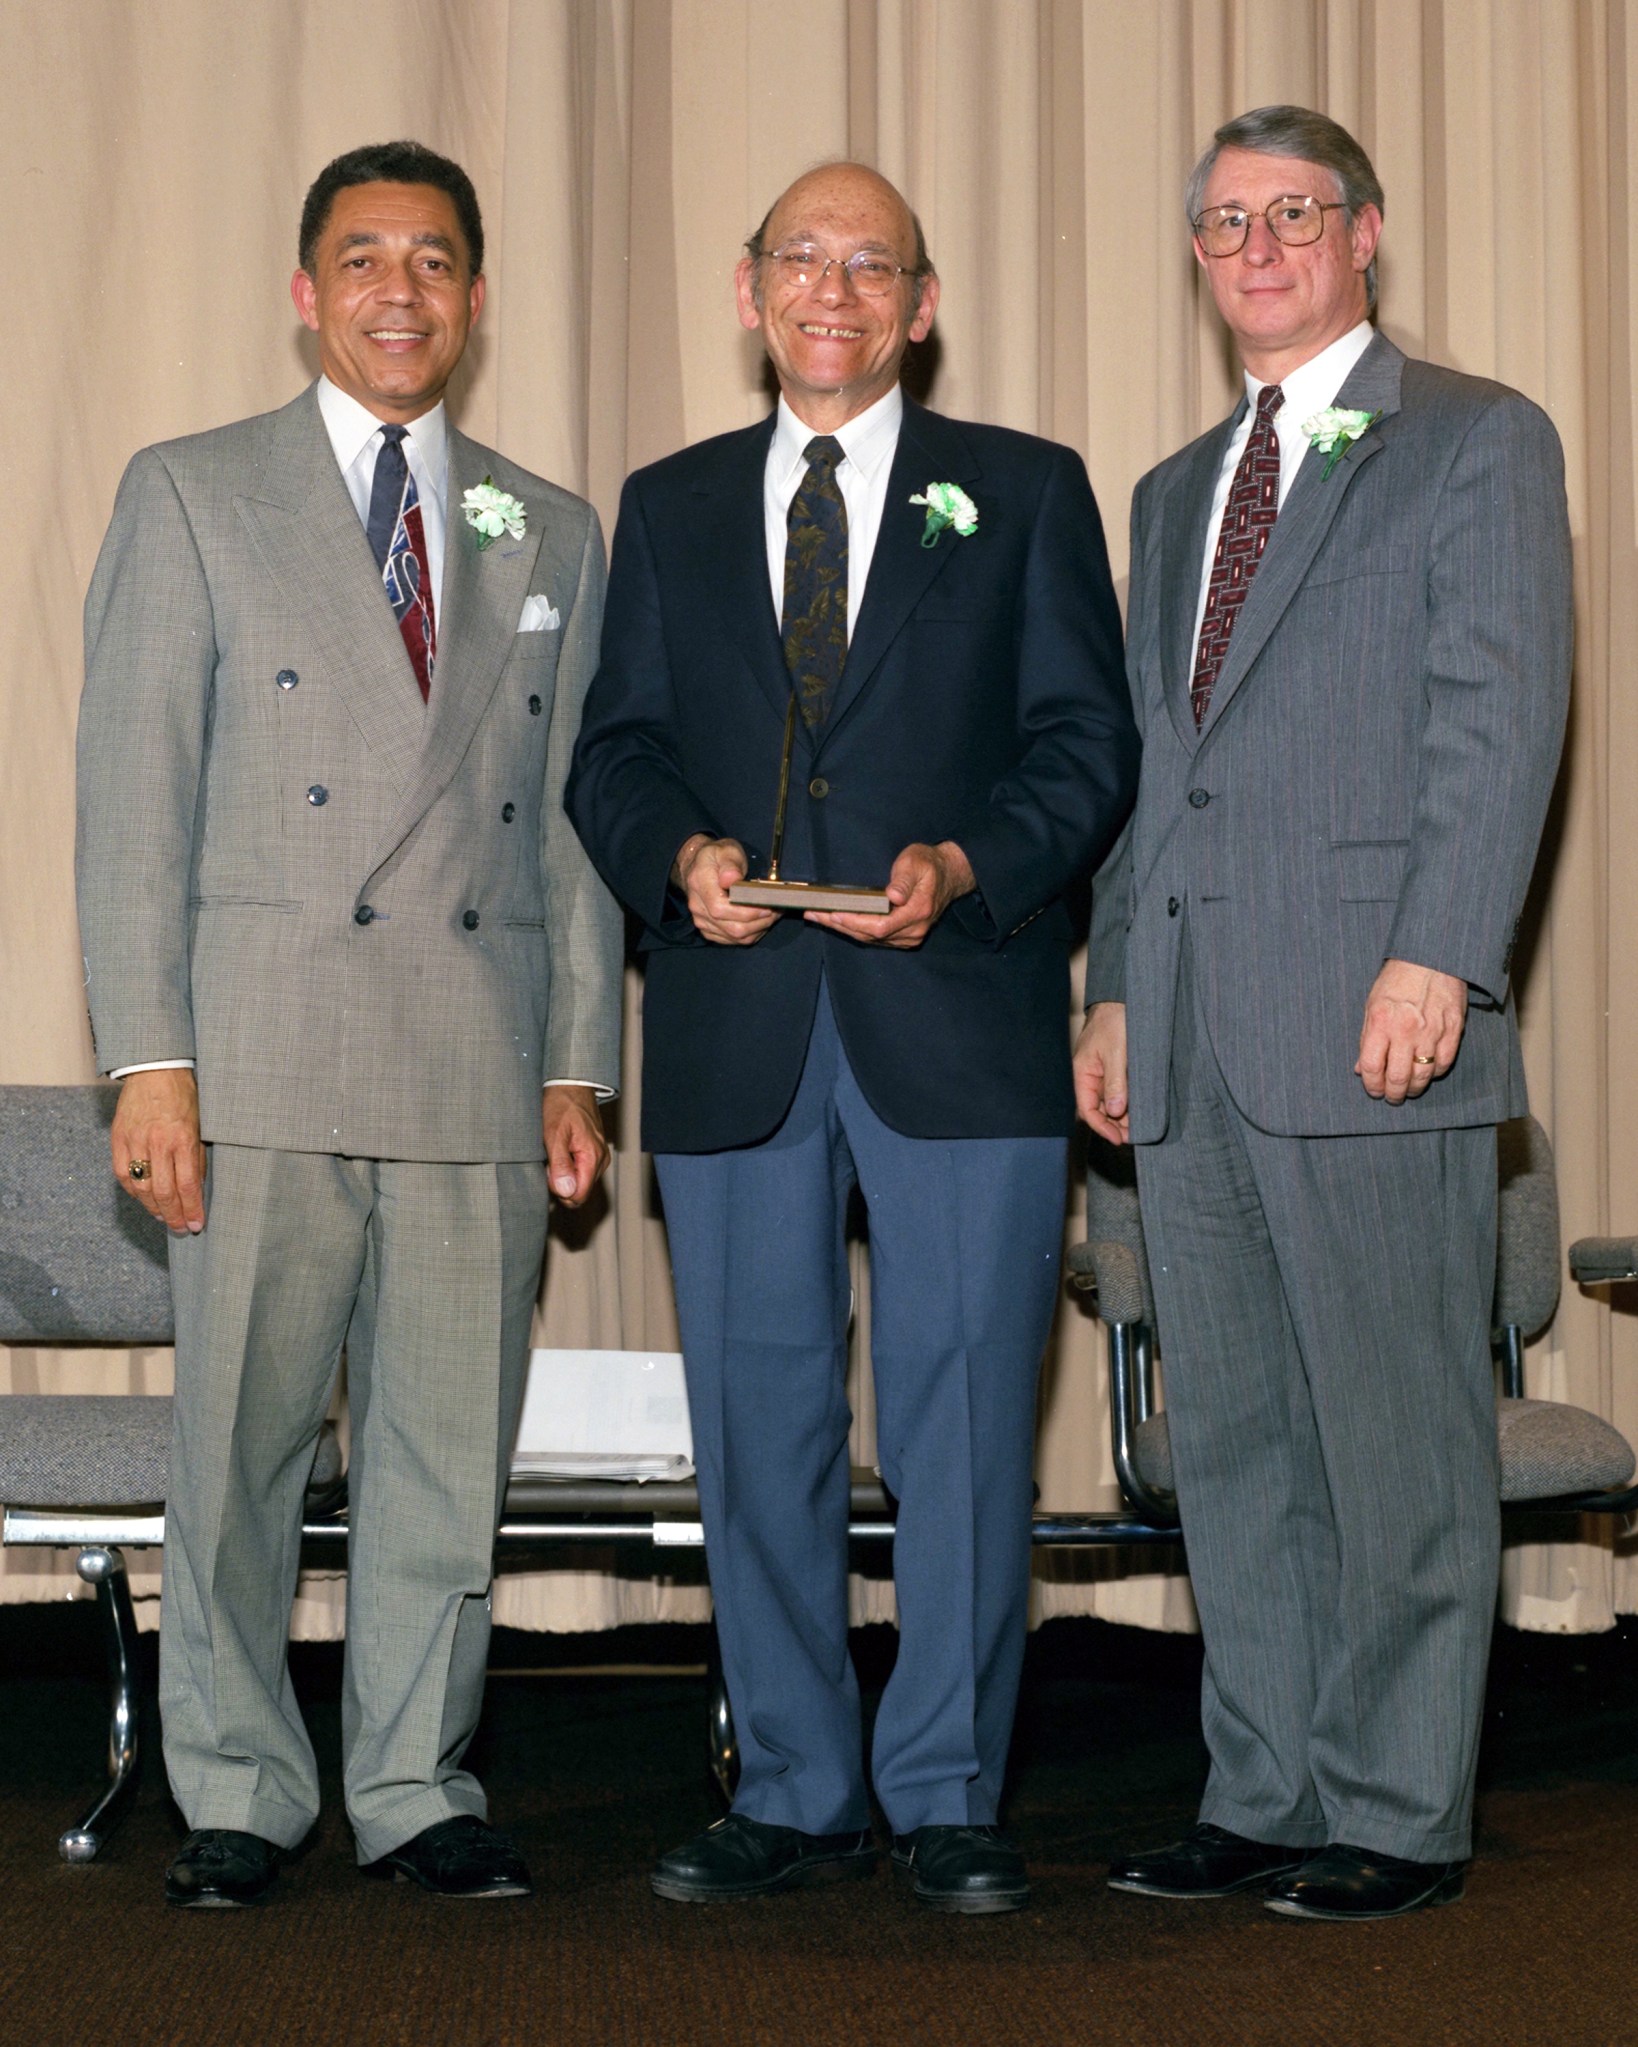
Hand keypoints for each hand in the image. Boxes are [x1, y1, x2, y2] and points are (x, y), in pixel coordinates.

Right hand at [111, 1069, 206, 1232]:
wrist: (155, 1070)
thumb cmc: (185, 1098)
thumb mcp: (201, 1126)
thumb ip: (196, 1158)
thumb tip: (195, 1191)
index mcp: (183, 1139)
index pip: (187, 1186)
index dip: (192, 1210)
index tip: (197, 1225)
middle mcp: (158, 1142)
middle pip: (163, 1192)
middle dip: (173, 1216)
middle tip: (181, 1229)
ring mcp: (135, 1141)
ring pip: (141, 1187)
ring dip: (153, 1208)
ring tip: (165, 1218)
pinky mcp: (118, 1138)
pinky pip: (123, 1174)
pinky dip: (133, 1191)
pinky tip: (144, 1199)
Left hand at [543, 1085, 609, 1205]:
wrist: (571, 1084)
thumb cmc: (561, 1105)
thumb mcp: (553, 1134)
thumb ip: (560, 1164)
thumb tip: (566, 1192)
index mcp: (593, 1157)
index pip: (578, 1196)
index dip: (559, 1190)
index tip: (548, 1171)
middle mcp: (600, 1159)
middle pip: (579, 1191)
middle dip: (560, 1182)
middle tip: (548, 1160)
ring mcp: (598, 1156)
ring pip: (579, 1182)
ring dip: (562, 1173)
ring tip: (553, 1151)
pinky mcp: (594, 1152)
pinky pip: (580, 1170)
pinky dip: (567, 1166)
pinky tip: (559, 1150)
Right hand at [675, 834, 776, 945]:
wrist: (698, 866)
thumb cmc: (716, 856)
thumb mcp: (726, 851)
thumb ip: (730, 865)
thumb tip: (732, 879)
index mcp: (700, 884)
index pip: (721, 909)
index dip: (747, 912)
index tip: (767, 906)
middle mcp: (698, 906)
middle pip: (732, 927)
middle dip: (759, 922)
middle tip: (777, 910)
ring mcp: (702, 921)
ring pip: (735, 937)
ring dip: (759, 928)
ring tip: (773, 915)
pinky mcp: (709, 930)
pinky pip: (732, 940)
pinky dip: (751, 934)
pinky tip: (761, 922)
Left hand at [803, 841, 975, 947]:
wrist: (949, 874)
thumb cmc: (928, 864)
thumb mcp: (915, 862)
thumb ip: (904, 879)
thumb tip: (893, 895)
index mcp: (917, 911)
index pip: (879, 926)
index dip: (854, 922)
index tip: (832, 914)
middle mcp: (914, 929)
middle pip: (870, 936)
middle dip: (840, 925)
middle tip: (814, 914)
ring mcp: (910, 936)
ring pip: (871, 939)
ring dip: (844, 929)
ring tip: (819, 917)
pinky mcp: (905, 937)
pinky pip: (876, 938)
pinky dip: (856, 930)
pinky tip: (839, 921)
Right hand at [1073, 1002, 1129, 1143]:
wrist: (1122, 998)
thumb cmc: (1114, 1020)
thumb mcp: (1116, 1052)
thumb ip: (1116, 1082)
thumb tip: (1116, 1111)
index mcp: (1082, 1073)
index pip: (1087, 1110)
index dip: (1102, 1127)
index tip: (1119, 1139)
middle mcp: (1090, 1077)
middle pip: (1099, 1110)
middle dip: (1115, 1125)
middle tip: (1136, 1135)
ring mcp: (1102, 1073)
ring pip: (1110, 1103)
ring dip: (1124, 1116)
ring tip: (1141, 1125)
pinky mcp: (1115, 1069)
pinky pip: (1119, 1091)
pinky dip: (1129, 1103)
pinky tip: (1141, 1109)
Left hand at [1355, 958, 1468, 1103]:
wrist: (1431, 957)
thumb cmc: (1397, 980)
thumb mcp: (1372, 1005)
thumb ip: (1366, 1039)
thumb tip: (1360, 1068)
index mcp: (1381, 1023)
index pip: (1371, 1067)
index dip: (1371, 1085)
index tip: (1373, 1090)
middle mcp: (1406, 1031)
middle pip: (1398, 1077)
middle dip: (1393, 1094)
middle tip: (1392, 1097)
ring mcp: (1432, 1032)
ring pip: (1423, 1075)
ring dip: (1414, 1088)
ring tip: (1409, 1090)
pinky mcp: (1453, 1030)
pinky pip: (1444, 1063)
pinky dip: (1435, 1073)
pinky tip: (1428, 1072)